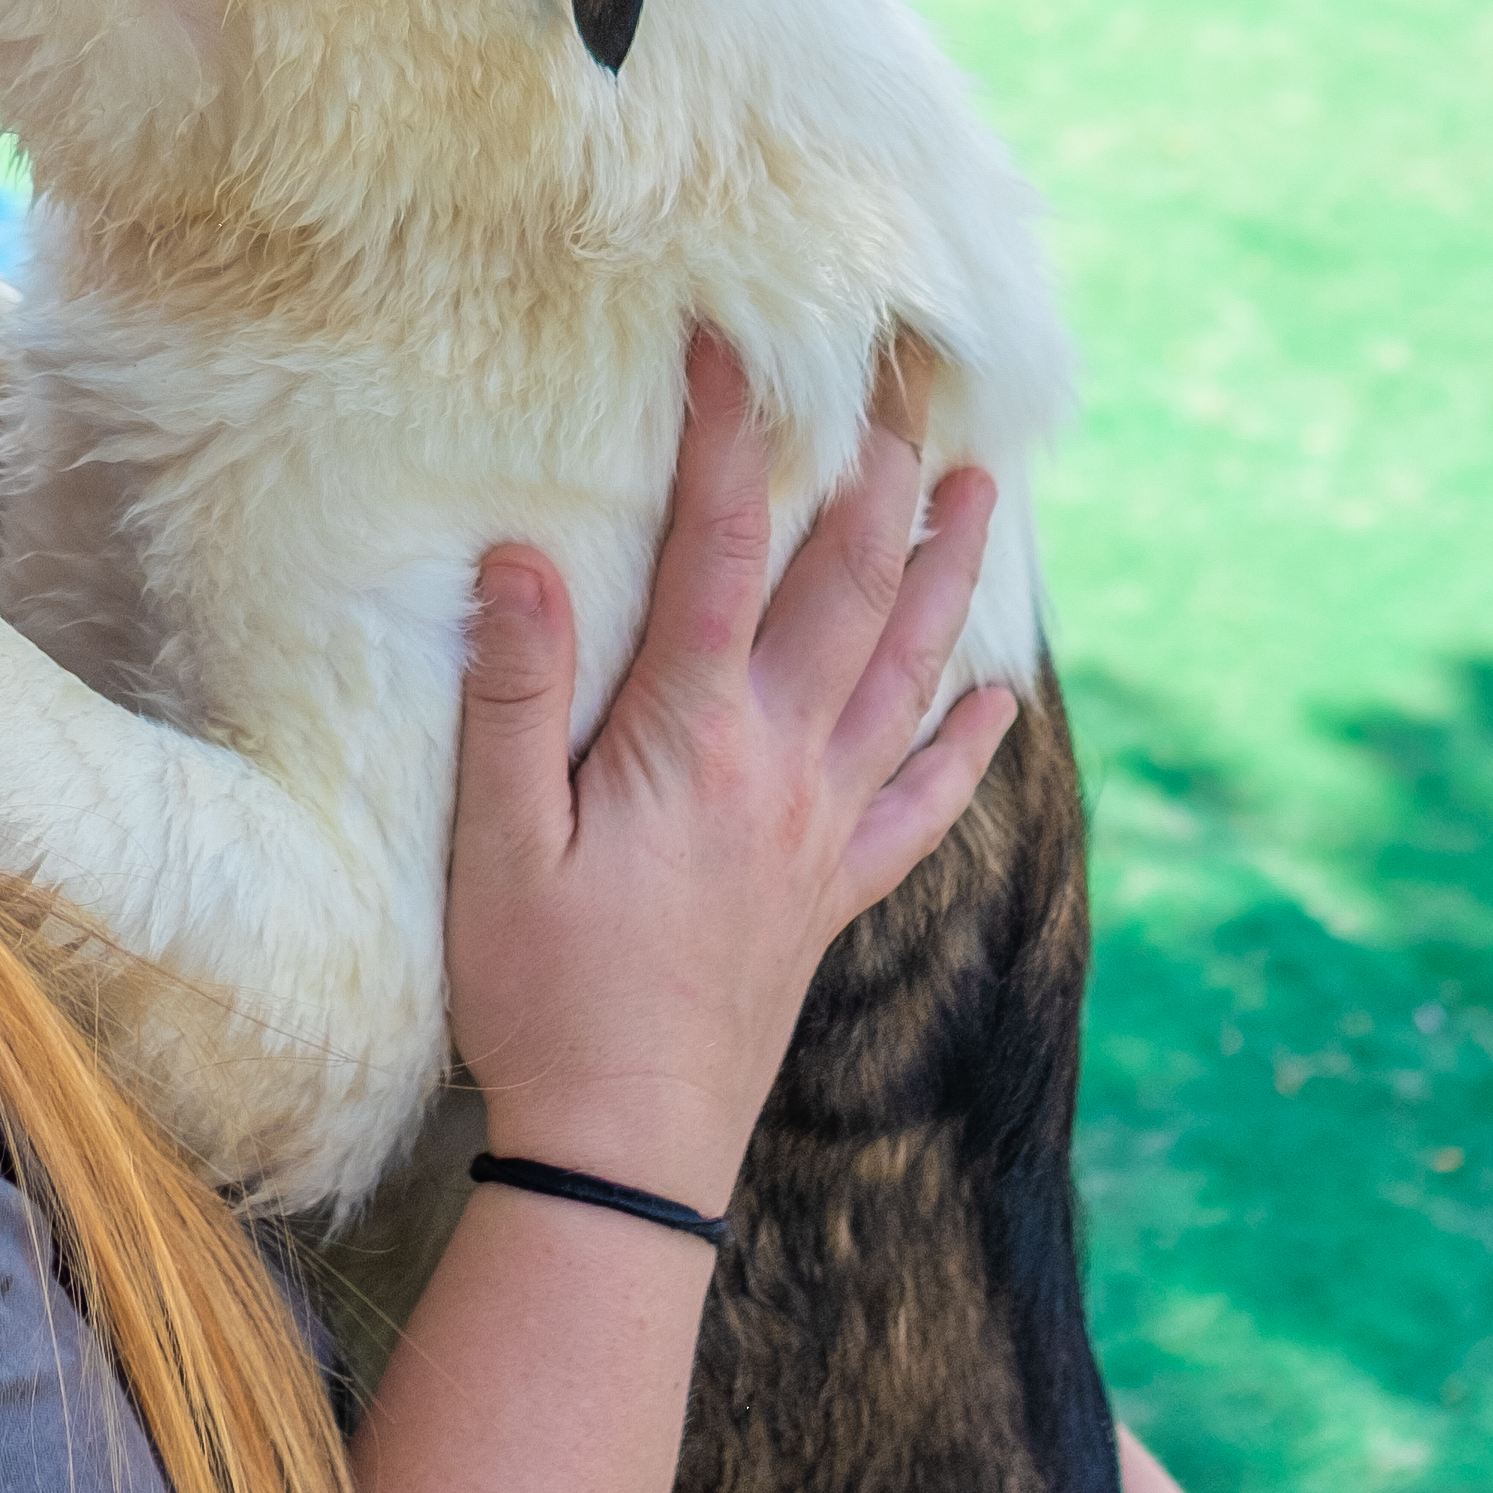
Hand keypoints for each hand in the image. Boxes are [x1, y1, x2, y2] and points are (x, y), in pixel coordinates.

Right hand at [443, 331, 1012, 1213]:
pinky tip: (996, 698)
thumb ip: (513, 697)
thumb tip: (523, 557)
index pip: (720, 552)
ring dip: (948, 574)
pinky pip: (922, 803)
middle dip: (877, 471)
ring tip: (984, 490)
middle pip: (847, 589)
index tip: (731, 346)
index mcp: (694, 740)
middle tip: (906, 381)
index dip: (729, 440)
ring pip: (907, 673)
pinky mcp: (833, 894)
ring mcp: (822, 832)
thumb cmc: (540, 993)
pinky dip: (965, 741)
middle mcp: (783, 768)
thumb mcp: (496, 842)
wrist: (626, 1146)